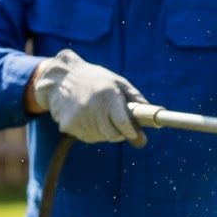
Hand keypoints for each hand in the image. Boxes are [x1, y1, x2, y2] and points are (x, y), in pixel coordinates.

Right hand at [31, 49, 147, 146]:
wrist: (60, 78)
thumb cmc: (95, 79)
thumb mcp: (118, 83)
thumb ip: (137, 101)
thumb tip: (156, 123)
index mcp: (108, 95)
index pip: (123, 123)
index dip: (132, 133)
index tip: (137, 136)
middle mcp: (92, 108)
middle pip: (114, 135)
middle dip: (120, 132)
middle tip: (118, 121)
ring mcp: (78, 118)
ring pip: (101, 138)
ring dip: (105, 131)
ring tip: (98, 113)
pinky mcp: (68, 126)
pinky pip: (88, 138)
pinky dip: (92, 131)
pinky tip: (87, 116)